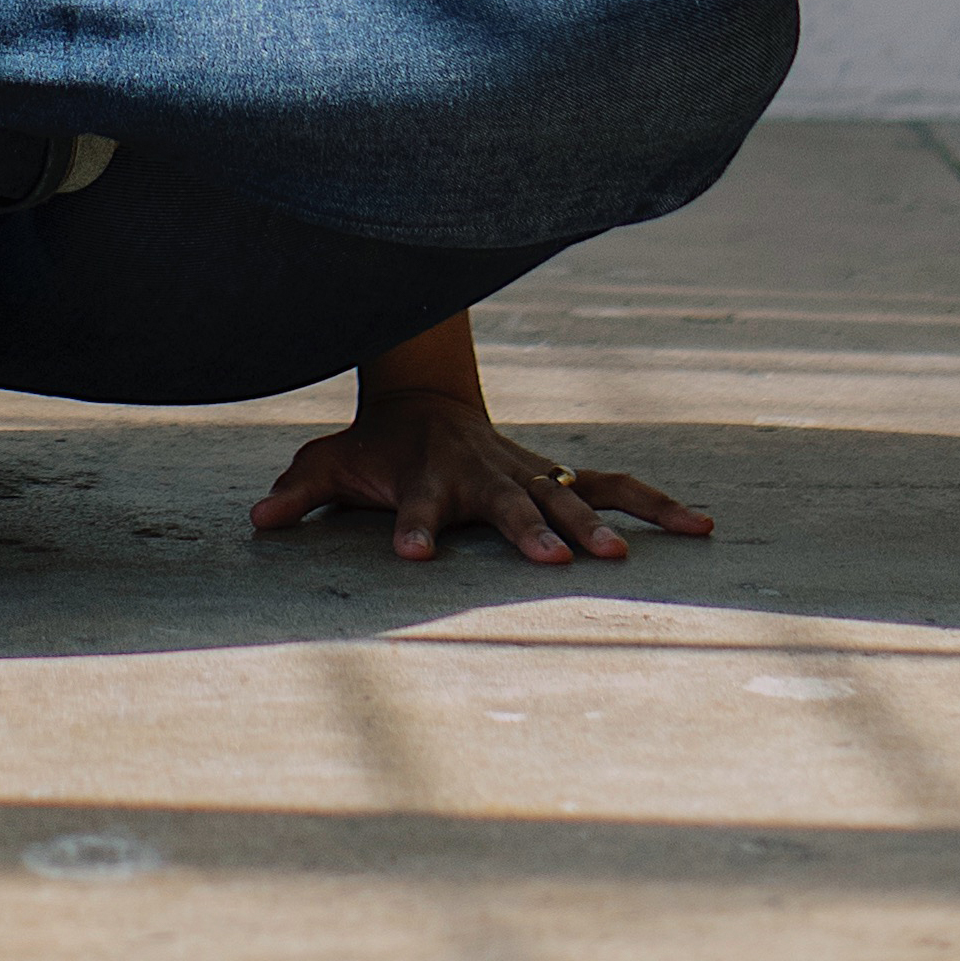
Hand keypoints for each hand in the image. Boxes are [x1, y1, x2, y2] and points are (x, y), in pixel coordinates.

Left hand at [250, 389, 714, 564]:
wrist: (426, 397)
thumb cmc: (375, 445)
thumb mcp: (330, 461)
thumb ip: (299, 491)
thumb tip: (255, 520)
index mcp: (427, 473)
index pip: (416, 502)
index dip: (413, 525)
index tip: (410, 554)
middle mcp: (482, 472)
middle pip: (505, 504)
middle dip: (527, 532)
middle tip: (551, 564)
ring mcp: (527, 472)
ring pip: (569, 495)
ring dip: (598, 524)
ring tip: (626, 558)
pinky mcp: (559, 475)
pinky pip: (615, 485)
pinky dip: (658, 502)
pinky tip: (704, 524)